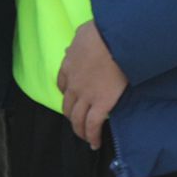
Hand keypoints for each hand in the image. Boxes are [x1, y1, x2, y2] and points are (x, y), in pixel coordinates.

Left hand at [56, 19, 127, 147]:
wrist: (113, 40)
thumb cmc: (102, 33)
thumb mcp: (83, 33)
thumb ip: (80, 41)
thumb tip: (80, 41)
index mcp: (68, 65)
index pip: (63, 84)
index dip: (67, 94)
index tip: (73, 99)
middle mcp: (73, 83)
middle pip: (67, 105)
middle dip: (72, 116)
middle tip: (78, 123)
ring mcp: (85, 95)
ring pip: (77, 118)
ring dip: (80, 130)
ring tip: (85, 138)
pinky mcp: (101, 103)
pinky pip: (92, 125)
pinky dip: (92, 136)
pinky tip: (94, 143)